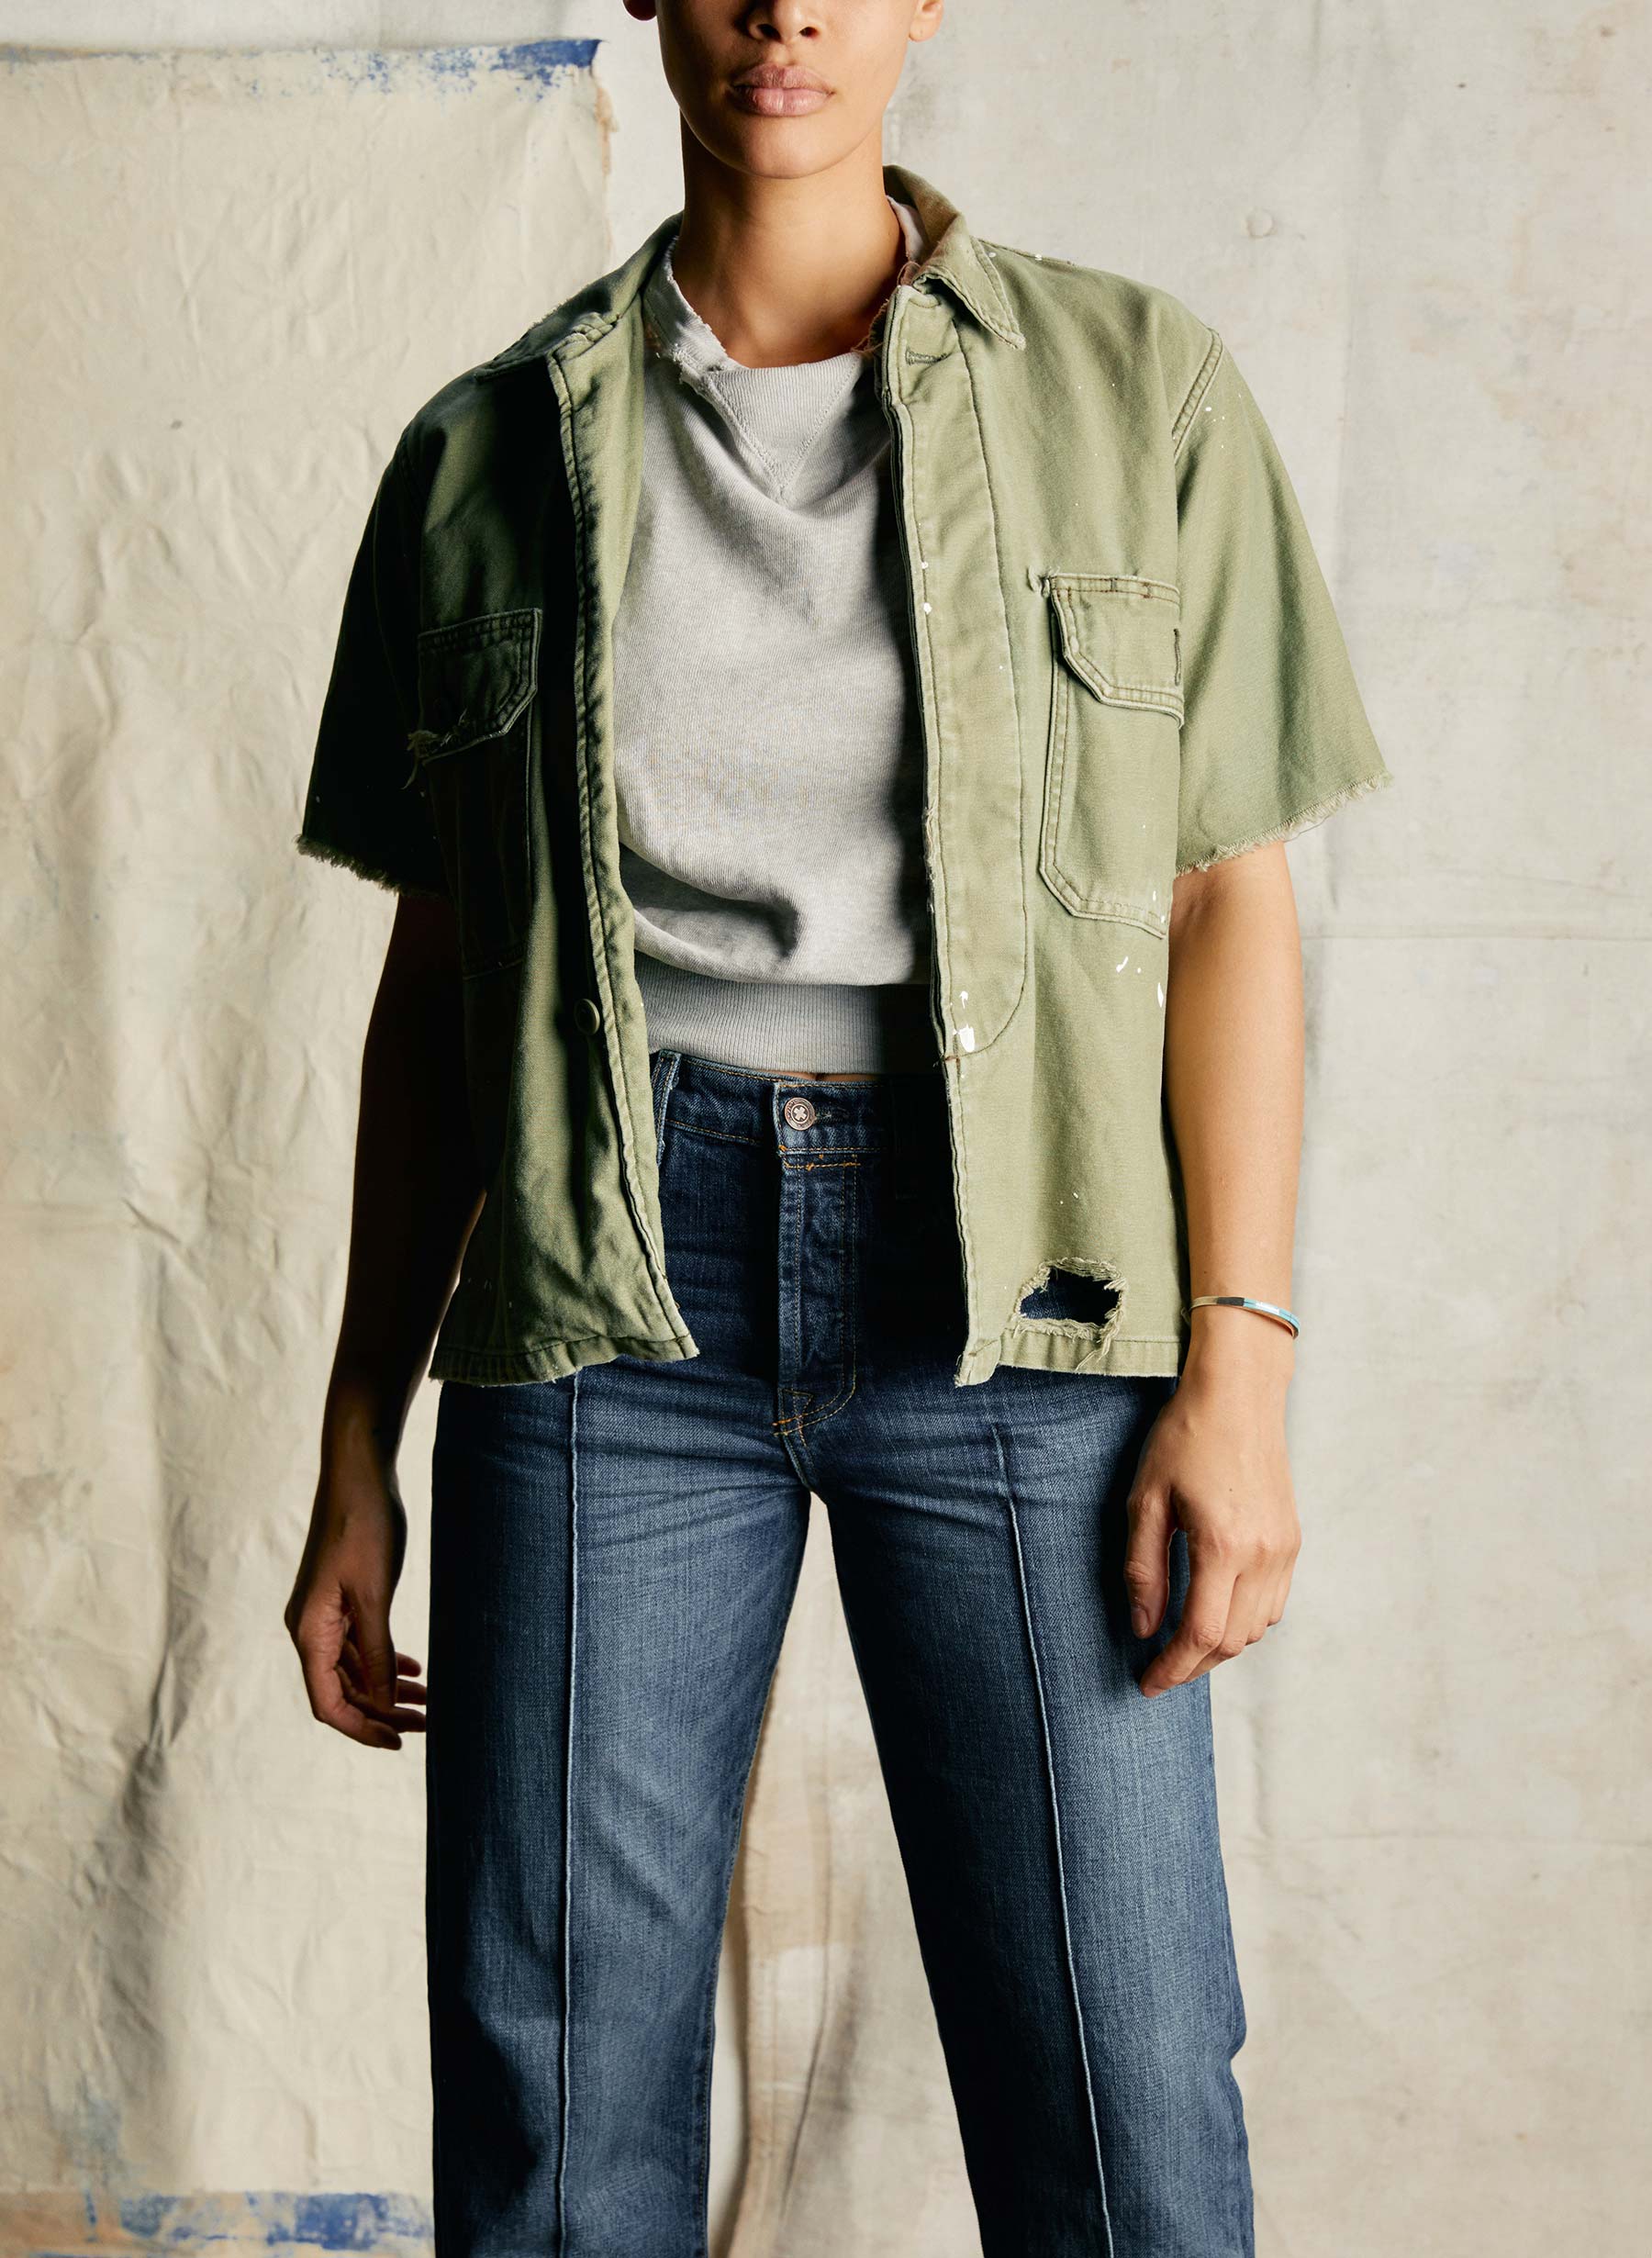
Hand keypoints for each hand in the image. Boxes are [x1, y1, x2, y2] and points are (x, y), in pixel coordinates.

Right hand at [285, 1447, 427, 1749]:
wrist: (360, 1474)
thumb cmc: (364, 1527)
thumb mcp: (374, 1595)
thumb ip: (377, 1653)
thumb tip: (382, 1704)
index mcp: (309, 1632)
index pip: (329, 1703)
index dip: (362, 1729)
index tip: (399, 1743)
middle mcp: (310, 1628)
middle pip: (342, 1692)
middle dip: (382, 1713)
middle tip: (427, 1725)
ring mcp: (325, 1614)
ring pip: (354, 1670)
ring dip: (387, 1690)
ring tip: (428, 1703)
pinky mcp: (342, 1599)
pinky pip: (360, 1645)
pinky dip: (385, 1662)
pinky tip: (414, 1671)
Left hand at [1124, 1330, 1300, 1697]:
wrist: (1239, 1393)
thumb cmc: (1184, 1438)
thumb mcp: (1146, 1500)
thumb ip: (1144, 1569)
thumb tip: (1144, 1627)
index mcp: (1223, 1546)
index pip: (1200, 1634)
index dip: (1172, 1668)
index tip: (1146, 1683)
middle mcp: (1263, 1555)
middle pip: (1231, 1641)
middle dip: (1193, 1665)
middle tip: (1158, 1670)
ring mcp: (1284, 1549)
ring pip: (1256, 1628)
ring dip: (1219, 1646)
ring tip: (1181, 1645)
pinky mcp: (1292, 1539)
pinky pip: (1273, 1603)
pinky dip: (1244, 1621)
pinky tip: (1215, 1612)